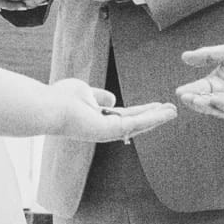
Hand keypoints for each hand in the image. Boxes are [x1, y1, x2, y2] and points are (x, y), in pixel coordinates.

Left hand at [45, 80, 177, 142]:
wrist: (49, 107)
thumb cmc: (61, 98)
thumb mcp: (85, 91)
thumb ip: (99, 95)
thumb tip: (112, 98)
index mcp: (99, 119)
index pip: (125, 116)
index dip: (142, 110)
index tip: (158, 105)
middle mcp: (105, 128)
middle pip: (136, 122)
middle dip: (154, 116)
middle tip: (172, 111)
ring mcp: (108, 132)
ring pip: (139, 125)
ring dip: (158, 118)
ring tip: (174, 111)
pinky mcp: (111, 131)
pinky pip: (136, 123)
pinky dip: (153, 118)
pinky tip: (166, 112)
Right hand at [175, 43, 223, 121]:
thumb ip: (209, 55)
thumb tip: (184, 57)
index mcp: (216, 84)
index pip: (198, 89)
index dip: (189, 91)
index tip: (180, 91)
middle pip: (205, 103)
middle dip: (196, 101)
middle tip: (187, 98)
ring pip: (219, 110)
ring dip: (208, 106)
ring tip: (199, 100)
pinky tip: (220, 100)